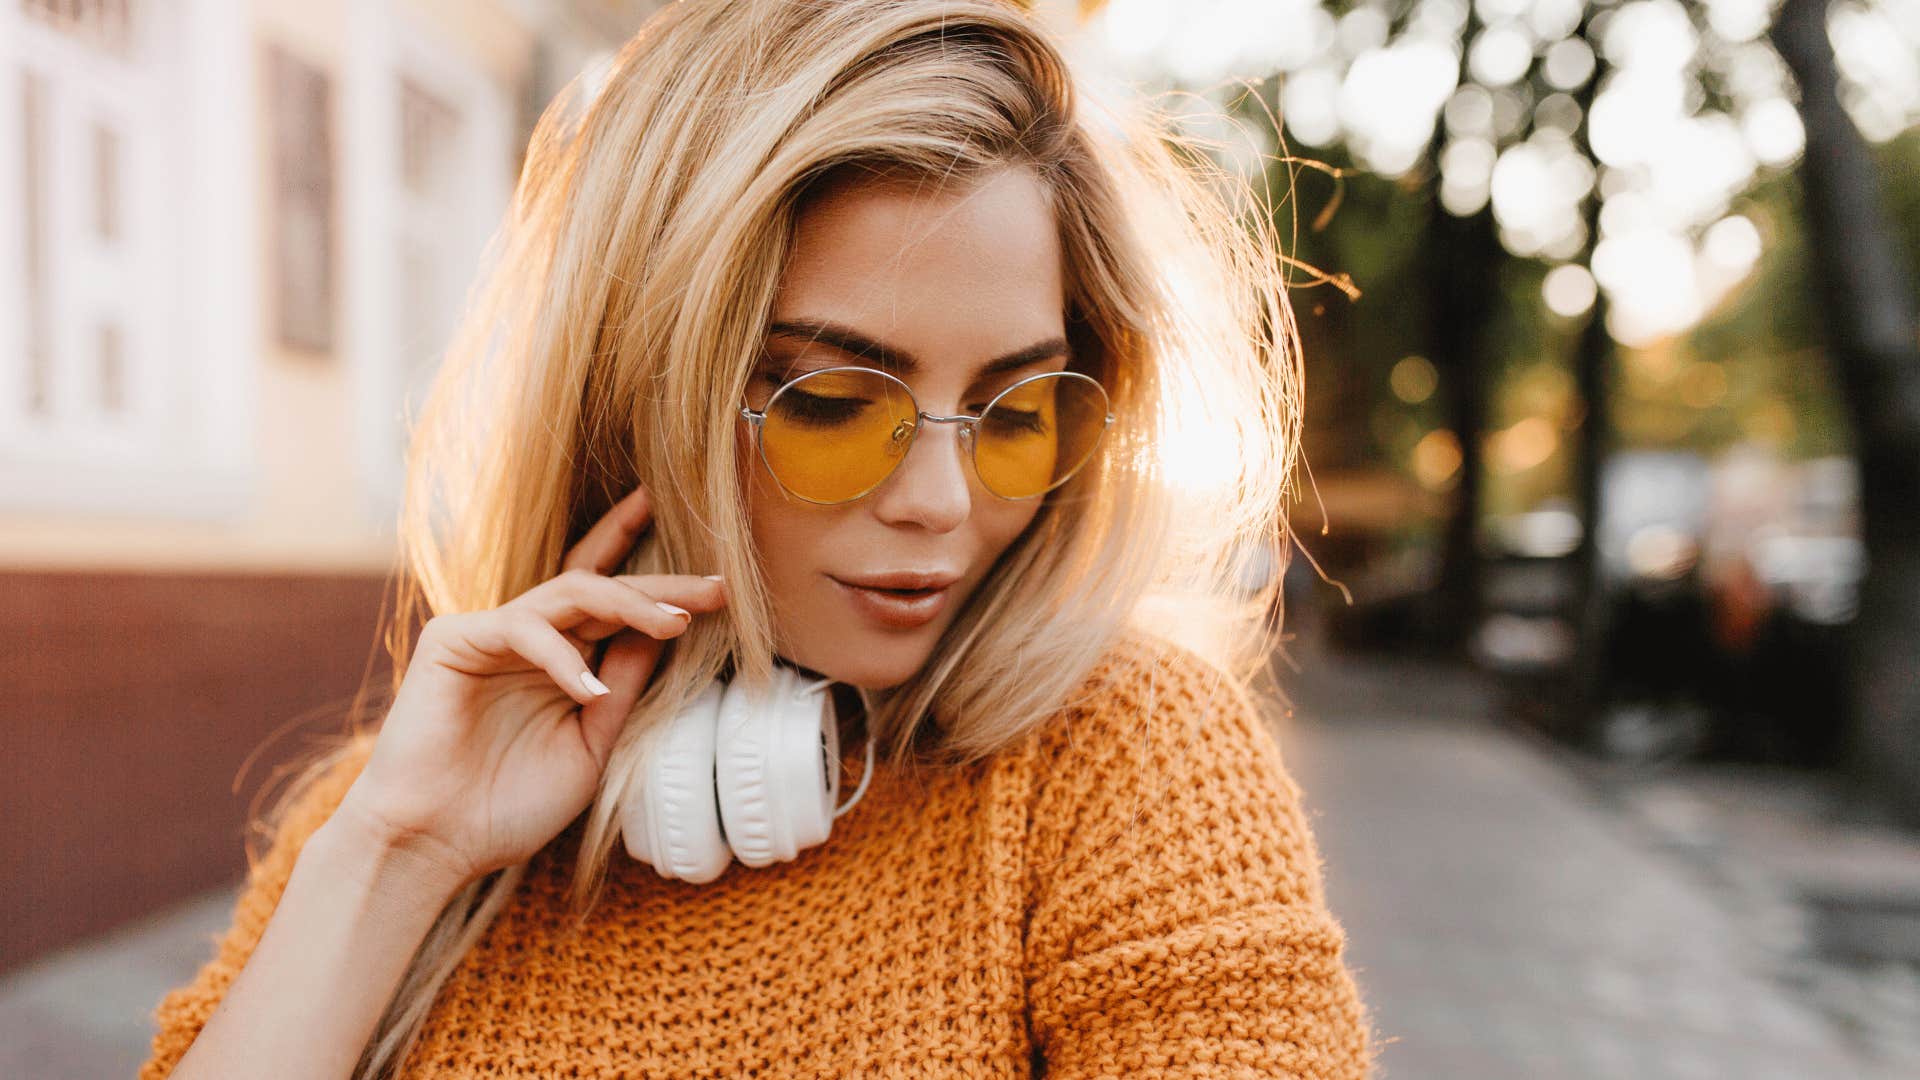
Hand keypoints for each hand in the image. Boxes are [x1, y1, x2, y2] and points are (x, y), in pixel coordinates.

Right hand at [332, 484, 725, 891]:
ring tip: (677, 623)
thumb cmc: (508, 806)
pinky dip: (561, 658)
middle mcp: (529, 638)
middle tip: (715, 583)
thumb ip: (624, 686)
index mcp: (561, 661)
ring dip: (628, 603)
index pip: (614, 606)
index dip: (662, 589)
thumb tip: (671, 630)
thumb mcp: (591, 743)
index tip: (722, 588)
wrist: (434, 845)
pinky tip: (589, 690)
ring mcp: (490, 633)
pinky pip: (521, 628)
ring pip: (569, 592)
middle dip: (660, 584)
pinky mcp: (453, 639)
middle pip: (600, 585)